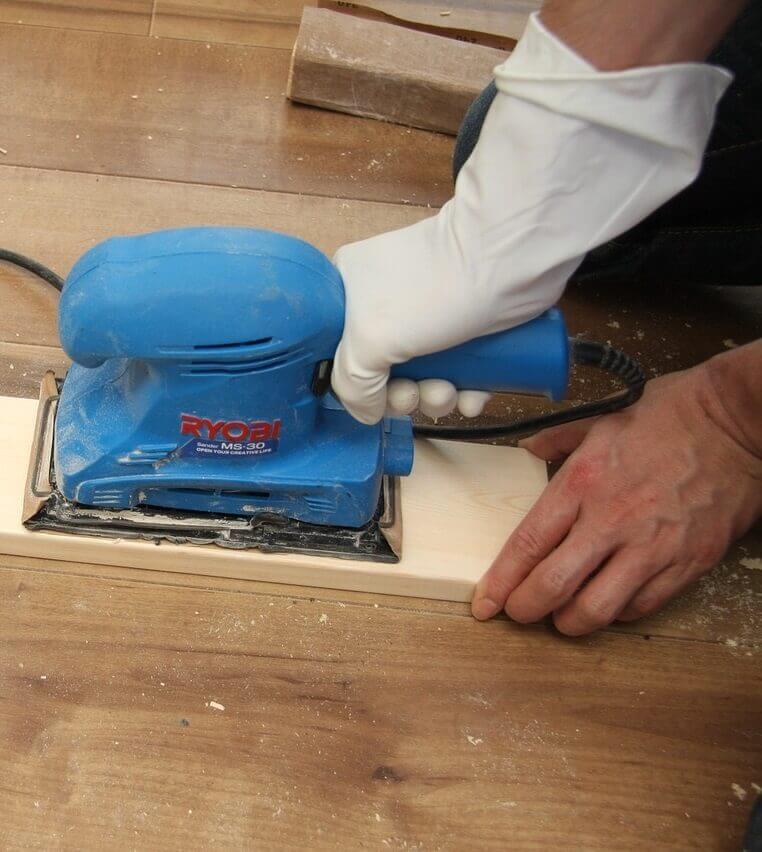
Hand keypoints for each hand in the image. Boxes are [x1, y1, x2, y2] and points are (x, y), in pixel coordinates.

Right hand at [330, 13, 727, 424]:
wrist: (525, 244)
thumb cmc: (449, 283)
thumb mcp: (378, 331)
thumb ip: (351, 373)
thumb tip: (355, 405)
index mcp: (355, 293)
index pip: (346, 358)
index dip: (370, 388)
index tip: (393, 396)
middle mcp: (390, 297)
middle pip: (391, 370)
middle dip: (415, 394)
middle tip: (436, 392)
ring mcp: (433, 303)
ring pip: (428, 373)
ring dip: (444, 396)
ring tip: (464, 389)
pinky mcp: (473, 308)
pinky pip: (462, 365)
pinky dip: (470, 386)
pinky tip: (480, 387)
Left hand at [471, 360, 761, 634]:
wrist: (735, 424)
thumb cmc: (669, 417)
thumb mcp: (600, 420)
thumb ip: (556, 442)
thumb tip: (528, 451)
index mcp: (583, 482)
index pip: (527, 544)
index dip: (500, 581)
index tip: (484, 603)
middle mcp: (611, 520)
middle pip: (552, 585)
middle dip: (525, 610)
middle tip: (518, 612)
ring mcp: (651, 546)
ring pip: (595, 610)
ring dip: (569, 622)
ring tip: (561, 616)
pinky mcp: (686, 563)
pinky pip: (641, 607)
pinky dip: (616, 613)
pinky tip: (607, 603)